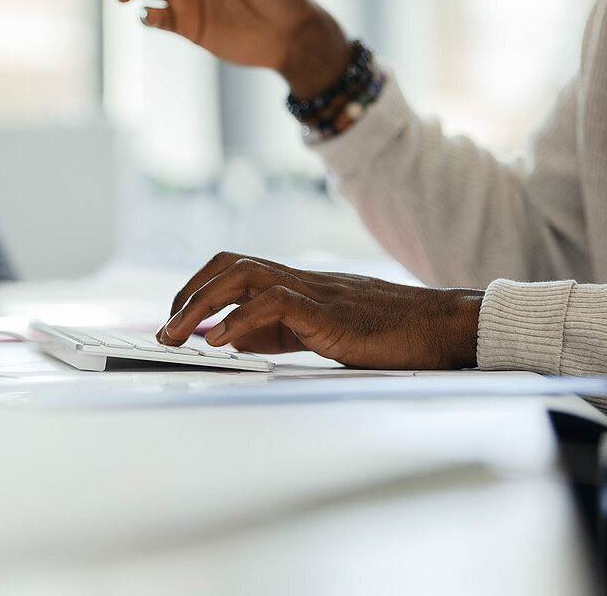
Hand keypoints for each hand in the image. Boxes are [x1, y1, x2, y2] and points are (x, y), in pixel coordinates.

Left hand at [157, 252, 483, 369]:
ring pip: (244, 275)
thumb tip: (227, 337)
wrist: (442, 326)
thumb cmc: (390, 334)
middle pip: (230, 265)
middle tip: (164, 332)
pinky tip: (218, 341)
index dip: (198, 289)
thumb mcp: (321, 333)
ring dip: (201, 305)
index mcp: (299, 285)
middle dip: (188, 295)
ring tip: (177, 335)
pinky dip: (238, 321)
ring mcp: (315, 291)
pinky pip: (275, 303)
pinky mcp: (329, 312)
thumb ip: (275, 331)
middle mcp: (301, 280)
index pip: (235, 270)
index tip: (175, 321)